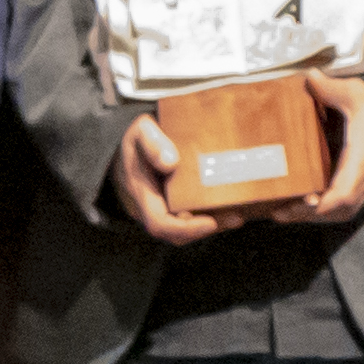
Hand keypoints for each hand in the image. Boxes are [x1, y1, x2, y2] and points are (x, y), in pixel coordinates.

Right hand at [108, 113, 225, 246]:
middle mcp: (150, 208)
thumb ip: (152, 142)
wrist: (125, 148)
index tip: (210, 222)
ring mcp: (161, 209)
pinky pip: (189, 217)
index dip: (185, 228)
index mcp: (140, 193)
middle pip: (177, 233)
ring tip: (238, 214)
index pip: (159, 223)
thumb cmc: (134, 140)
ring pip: (185, 227)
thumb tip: (171, 162)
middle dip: (206, 228)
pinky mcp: (171, 206)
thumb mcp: (139, 131)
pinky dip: (209, 214)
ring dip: (212, 223)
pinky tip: (231, 205)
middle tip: (236, 217)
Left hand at [299, 70, 363, 222]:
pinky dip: (328, 208)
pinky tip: (309, 202)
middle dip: (310, 215)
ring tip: (288, 211)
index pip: (346, 193)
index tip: (302, 202)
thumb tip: (309, 77)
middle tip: (280, 212)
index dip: (323, 204)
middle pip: (342, 210)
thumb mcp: (358, 92)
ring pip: (345, 211)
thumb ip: (332, 87)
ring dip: (318, 216)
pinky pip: (349, 205)